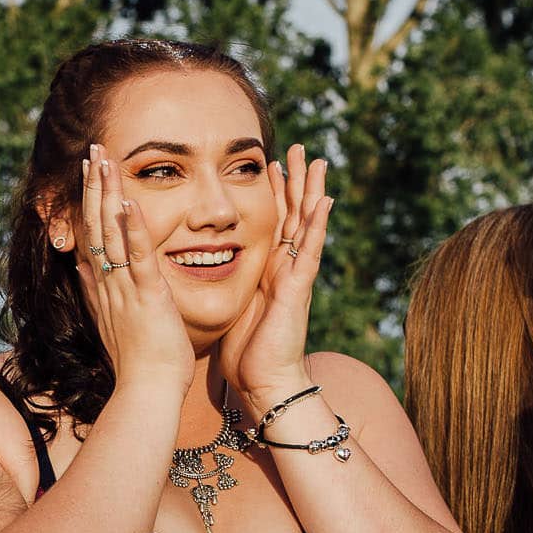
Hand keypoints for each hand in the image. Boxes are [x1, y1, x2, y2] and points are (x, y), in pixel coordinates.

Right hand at [76, 143, 194, 396]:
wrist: (146, 392)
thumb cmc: (140, 364)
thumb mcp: (114, 322)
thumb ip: (97, 293)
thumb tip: (82, 268)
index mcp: (103, 288)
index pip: (91, 236)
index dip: (88, 203)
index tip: (88, 174)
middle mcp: (107, 284)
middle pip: (95, 225)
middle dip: (94, 186)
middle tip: (94, 150)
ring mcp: (124, 289)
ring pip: (111, 234)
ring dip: (107, 195)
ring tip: (105, 160)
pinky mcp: (147, 298)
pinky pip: (139, 258)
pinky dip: (135, 230)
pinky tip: (131, 203)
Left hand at [222, 144, 333, 408]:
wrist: (264, 384)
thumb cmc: (246, 354)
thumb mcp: (232, 309)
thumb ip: (228, 287)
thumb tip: (206, 271)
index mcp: (266, 272)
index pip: (271, 224)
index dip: (272, 194)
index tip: (269, 163)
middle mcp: (284, 269)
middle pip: (292, 216)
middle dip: (295, 182)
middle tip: (298, 148)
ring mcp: (294, 278)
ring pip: (306, 226)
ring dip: (311, 192)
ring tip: (317, 161)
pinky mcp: (297, 291)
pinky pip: (310, 252)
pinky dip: (319, 226)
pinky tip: (326, 202)